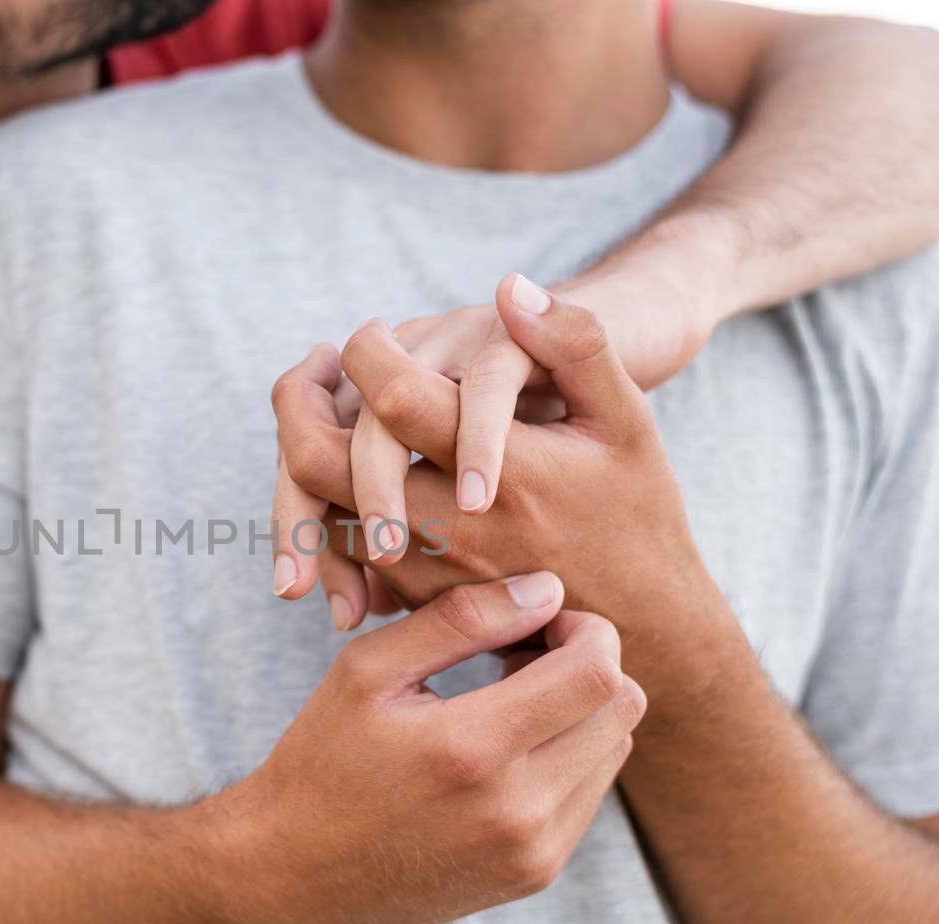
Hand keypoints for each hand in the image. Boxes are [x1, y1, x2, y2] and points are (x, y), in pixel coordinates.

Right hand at [213, 577, 645, 923]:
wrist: (295, 873)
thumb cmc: (323, 760)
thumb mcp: (367, 671)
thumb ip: (458, 619)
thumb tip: (547, 589)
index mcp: (472, 750)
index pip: (597, 673)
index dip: (586, 629)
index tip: (540, 618)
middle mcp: (517, 811)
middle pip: (622, 708)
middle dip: (588, 662)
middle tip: (525, 651)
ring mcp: (533, 852)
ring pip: (615, 749)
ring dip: (580, 710)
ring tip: (512, 698)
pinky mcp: (535, 876)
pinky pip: (590, 794)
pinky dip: (567, 756)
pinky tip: (507, 746)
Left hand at [279, 277, 712, 674]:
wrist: (642, 624)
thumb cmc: (636, 508)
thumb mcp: (624, 420)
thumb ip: (576, 344)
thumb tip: (512, 285)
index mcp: (510, 475)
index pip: (398, 399)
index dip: (367, 353)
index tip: (370, 334)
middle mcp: (455, 531)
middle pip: (326, 465)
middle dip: (296, 409)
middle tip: (310, 367)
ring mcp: (429, 572)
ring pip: (325, 512)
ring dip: (302, 458)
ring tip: (316, 400)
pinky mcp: (418, 598)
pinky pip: (347, 549)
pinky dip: (329, 505)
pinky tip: (342, 464)